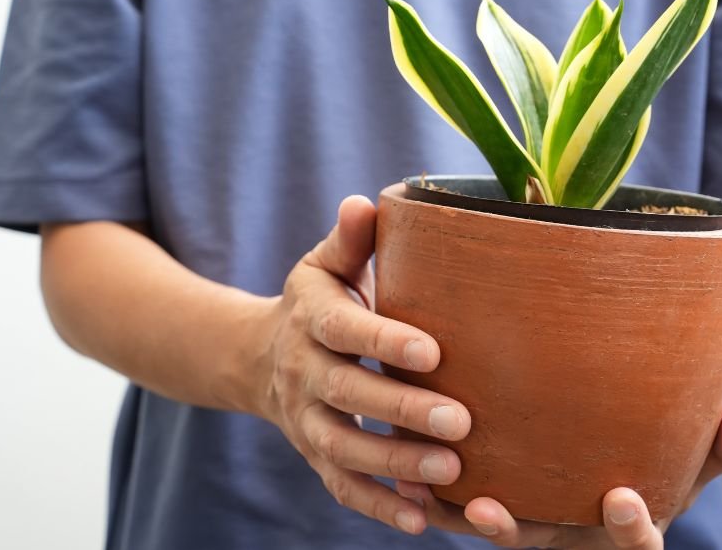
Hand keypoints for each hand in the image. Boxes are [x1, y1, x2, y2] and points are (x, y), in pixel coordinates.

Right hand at [257, 195, 471, 533]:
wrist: (261, 357)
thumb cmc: (319, 303)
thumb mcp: (325, 266)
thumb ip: (351, 241)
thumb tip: (366, 203)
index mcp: (313, 319)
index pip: (346, 329)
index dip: (384, 341)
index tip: (433, 350)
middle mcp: (304, 373)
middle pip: (348, 396)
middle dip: (402, 410)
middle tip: (461, 420)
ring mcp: (306, 422)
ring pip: (344, 450)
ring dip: (395, 466)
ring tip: (451, 471)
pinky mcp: (316, 458)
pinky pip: (342, 488)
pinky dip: (378, 507)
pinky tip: (421, 521)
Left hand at [396, 398, 721, 547]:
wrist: (628, 441)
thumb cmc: (675, 444)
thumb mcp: (711, 448)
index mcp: (628, 522)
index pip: (634, 542)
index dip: (630, 529)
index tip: (621, 497)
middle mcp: (573, 528)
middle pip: (539, 543)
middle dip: (511, 532)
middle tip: (490, 510)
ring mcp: (532, 516)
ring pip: (487, 525)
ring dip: (451, 511)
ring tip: (422, 485)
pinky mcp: (499, 495)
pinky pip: (458, 501)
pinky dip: (433, 489)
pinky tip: (405, 464)